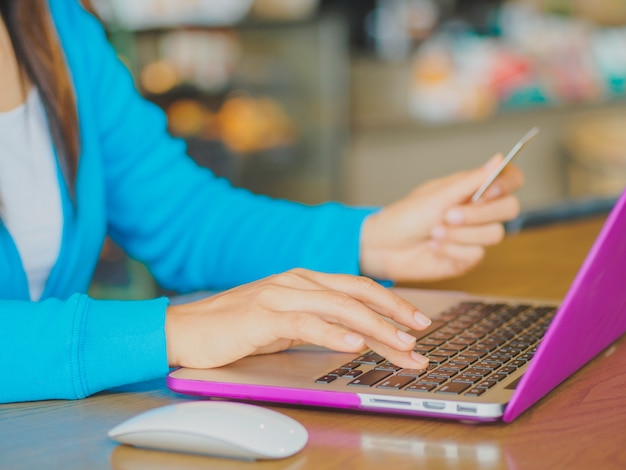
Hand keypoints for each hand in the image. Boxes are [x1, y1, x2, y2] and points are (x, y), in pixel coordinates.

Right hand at [165, 268, 431, 369]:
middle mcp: (297, 281)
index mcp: (305, 280)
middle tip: (423, 334)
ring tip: (403, 346)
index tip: (418, 323)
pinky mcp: (264, 316)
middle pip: (358, 293)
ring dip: (376, 328)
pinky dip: (335, 334)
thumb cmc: (237, 327)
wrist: (187, 329)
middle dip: (396, 314)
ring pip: (340, 307)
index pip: (358, 289)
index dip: (392, 304)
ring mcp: (280, 295)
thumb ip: (319, 322)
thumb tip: (357, 335)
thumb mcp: (286, 322)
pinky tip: (355, 345)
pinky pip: (307, 323)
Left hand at [360, 155, 523, 281]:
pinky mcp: (467, 258)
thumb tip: (500, 159)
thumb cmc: (406, 216)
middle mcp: (478, 211)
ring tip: (433, 232)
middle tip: (448, 215)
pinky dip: (452, 250)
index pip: (511, 180)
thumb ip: (472, 181)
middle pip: (509, 209)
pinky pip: (477, 254)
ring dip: (460, 234)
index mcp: (472, 189)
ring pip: (493, 235)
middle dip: (478, 214)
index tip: (488, 191)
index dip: (507, 184)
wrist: (384, 247)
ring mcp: (474, 235)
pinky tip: (433, 247)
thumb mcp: (437, 196)